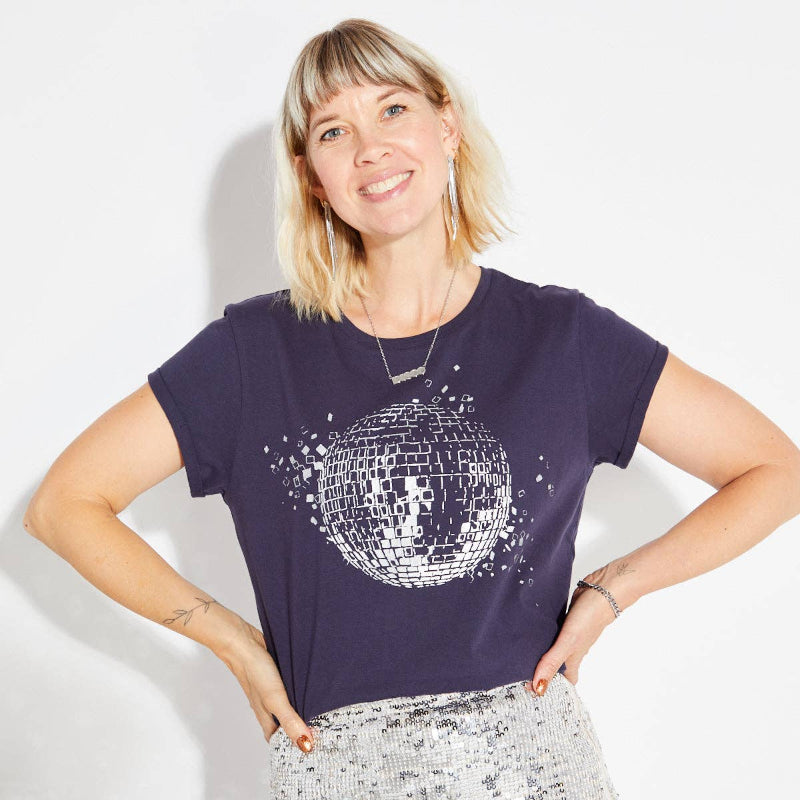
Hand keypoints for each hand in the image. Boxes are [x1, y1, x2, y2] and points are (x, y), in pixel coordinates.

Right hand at [218, 620, 317, 751]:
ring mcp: (273, 691)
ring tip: (323, 711)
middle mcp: (270, 707)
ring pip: (289, 705)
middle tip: (325, 731)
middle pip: (287, 723)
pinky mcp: (278, 677)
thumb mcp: (275, 699)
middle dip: (302, 727)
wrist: (244, 642)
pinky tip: (311, 687)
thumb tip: (306, 745)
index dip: (295, 745)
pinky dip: (300, 691)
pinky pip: (291, 688)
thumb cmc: (255, 671)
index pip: (281, 740)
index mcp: (267, 718)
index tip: (315, 749)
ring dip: (302, 708)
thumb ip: (290, 721)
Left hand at [524, 581, 617, 694]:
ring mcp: (567, 634)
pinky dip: (541, 634)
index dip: (551, 689)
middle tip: (517, 672)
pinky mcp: (564, 620)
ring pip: (552, 648)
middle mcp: (570, 649)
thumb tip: (538, 688)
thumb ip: (553, 662)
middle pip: (555, 665)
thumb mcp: (569, 643)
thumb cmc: (590, 618)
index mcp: (573, 659)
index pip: (563, 682)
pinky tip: (530, 630)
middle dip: (540, 670)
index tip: (530, 692)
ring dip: (539, 651)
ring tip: (517, 653)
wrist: (601, 590)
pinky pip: (551, 631)